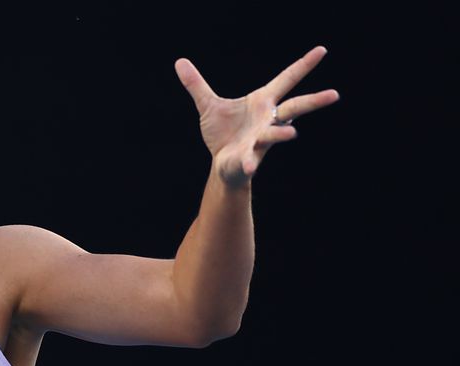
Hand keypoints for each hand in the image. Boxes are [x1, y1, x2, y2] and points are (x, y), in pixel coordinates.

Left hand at [175, 45, 339, 186]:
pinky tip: (249, 166)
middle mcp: (267, 120)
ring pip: (275, 134)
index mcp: (262, 102)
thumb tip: (180, 62)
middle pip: (295, 106)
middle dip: (314, 101)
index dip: (303, 65)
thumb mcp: (208, 106)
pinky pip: (249, 159)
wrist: (221, 164)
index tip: (322, 50)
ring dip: (281, 133)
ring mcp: (260, 140)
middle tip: (335, 94)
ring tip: (291, 133)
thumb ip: (196, 85)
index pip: (286, 80)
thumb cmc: (222, 134)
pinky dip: (248, 162)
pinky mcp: (247, 158)